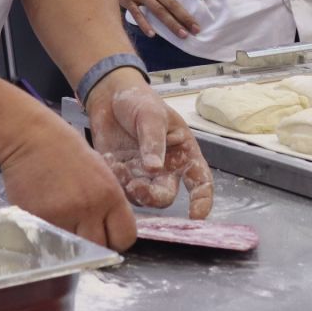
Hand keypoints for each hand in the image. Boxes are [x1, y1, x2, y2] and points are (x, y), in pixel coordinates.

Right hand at [0, 105, 137, 249]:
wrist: (29, 137)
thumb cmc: (64, 150)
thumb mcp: (99, 171)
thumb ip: (107, 203)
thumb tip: (108, 231)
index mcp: (110, 194)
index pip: (125, 237)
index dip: (115, 239)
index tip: (105, 235)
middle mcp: (90, 208)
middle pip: (99, 248)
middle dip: (92, 245)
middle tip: (80, 231)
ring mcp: (64, 215)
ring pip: (73, 249)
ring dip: (68, 243)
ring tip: (61, 223)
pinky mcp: (39, 219)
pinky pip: (49, 240)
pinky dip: (48, 235)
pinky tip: (45, 217)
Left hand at [87, 76, 213, 218]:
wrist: (110, 95)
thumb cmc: (140, 100)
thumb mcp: (152, 116)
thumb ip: (154, 142)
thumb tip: (155, 169)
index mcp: (183, 154)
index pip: (200, 182)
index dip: (202, 201)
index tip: (196, 215)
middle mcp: (166, 169)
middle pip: (165, 196)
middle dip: (153, 196)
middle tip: (136, 186)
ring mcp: (143, 174)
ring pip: (141, 197)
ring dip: (130, 187)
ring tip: (118, 166)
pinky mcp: (122, 174)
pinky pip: (120, 187)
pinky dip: (114, 178)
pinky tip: (109, 159)